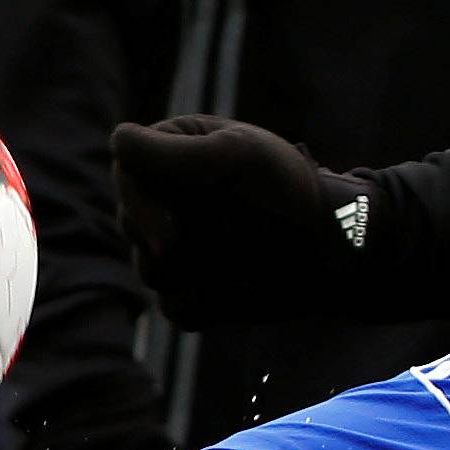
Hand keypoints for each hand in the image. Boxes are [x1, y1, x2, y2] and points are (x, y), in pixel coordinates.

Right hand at [112, 115, 369, 327]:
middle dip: (166, 236)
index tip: (171, 234)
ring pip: (148, 272)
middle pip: (129, 222)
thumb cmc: (288, 188)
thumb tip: (118, 141)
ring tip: (238, 255)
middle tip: (215, 240)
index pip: (126, 164)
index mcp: (172, 154)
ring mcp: (174, 249)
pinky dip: (205, 301)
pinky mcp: (190, 291)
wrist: (330, 245)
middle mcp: (164, 200)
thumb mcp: (238, 157)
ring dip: (190, 271)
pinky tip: (239, 286)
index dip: (140, 199)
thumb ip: (176, 154)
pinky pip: (176, 308)